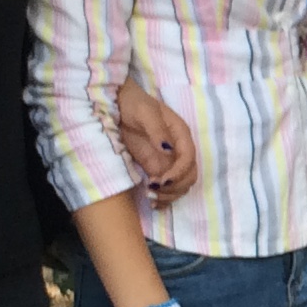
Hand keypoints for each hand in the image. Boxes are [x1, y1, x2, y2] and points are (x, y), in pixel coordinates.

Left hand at [113, 80, 198, 204]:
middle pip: (189, 176)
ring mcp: (167, 161)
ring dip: (169, 196)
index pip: (189, 159)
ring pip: (180, 185)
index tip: (162, 181)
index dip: (179, 173)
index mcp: (180, 135)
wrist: (117, 104)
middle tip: (153, 190)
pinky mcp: (156, 168)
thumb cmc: (133, 104)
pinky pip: (167, 188)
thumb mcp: (144, 112)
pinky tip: (152, 203)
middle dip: (175, 187)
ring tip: (150, 197)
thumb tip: (168, 150)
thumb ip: (157, 130)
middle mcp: (178, 150)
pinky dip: (163, 198)